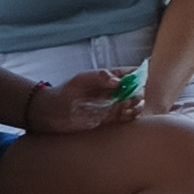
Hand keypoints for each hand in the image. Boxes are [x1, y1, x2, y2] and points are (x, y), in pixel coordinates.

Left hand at [24, 70, 140, 135]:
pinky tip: (126, 115)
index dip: (138, 74)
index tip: (141, 78)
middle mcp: (113, 91)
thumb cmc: (64, 92)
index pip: (129, 73)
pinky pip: (127, 118)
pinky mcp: (109, 119)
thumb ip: (99, 77)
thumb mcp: (80, 79)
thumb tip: (118, 82)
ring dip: (136, 105)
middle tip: (131, 97)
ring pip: (134, 104)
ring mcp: (112, 105)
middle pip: (136, 89)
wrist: (52, 112)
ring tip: (127, 107)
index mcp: (108, 78)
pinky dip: (131, 117)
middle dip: (138, 92)